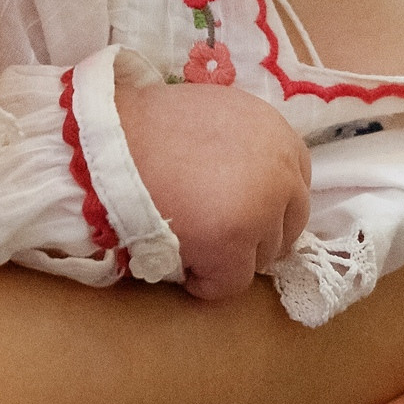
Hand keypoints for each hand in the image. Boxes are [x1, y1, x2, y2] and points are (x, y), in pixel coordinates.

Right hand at [121, 78, 313, 301]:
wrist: (108, 144)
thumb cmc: (150, 130)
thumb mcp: (216, 117)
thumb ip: (245, 148)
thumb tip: (252, 184)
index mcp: (278, 134)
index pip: (296, 186)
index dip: (264, 204)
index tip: (234, 209)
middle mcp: (281, 170)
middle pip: (288, 226)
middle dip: (253, 236)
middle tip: (210, 232)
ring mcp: (262, 209)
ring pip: (261, 258)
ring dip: (228, 257)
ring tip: (188, 239)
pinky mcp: (234, 244)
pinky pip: (230, 285)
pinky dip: (205, 282)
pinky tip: (180, 262)